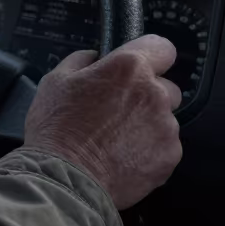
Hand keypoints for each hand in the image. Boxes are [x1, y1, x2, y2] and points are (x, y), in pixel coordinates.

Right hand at [23, 34, 182, 210]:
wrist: (65, 178)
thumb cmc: (57, 128)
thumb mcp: (55, 79)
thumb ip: (82, 59)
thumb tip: (94, 57)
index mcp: (128, 68)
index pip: (162, 47)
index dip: (150, 54)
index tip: (142, 64)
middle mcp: (154, 94)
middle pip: (165, 86)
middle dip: (145, 93)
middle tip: (116, 108)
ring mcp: (165, 128)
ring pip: (164, 118)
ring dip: (146, 123)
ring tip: (114, 137)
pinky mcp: (169, 157)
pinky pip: (164, 145)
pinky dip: (148, 148)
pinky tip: (121, 154)